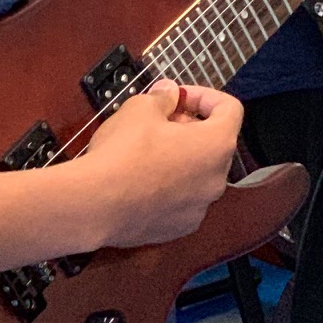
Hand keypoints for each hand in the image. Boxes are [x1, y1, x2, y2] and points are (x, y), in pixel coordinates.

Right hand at [83, 80, 241, 249]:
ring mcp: (199, 208)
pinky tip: (140, 182)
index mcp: (217, 145)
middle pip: (214, 142)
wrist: (92, 206)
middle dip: (189, 126)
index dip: (204, 96)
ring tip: (146, 151)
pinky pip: (182, 199)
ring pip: (197, 173)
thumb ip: (164, 98)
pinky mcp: (178, 228)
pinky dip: (169, 186)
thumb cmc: (122, 151)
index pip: (230, 110)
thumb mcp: (141, 108)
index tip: (177, 97)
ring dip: (180, 157)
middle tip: (158, 121)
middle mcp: (217, 179)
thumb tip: (170, 93)